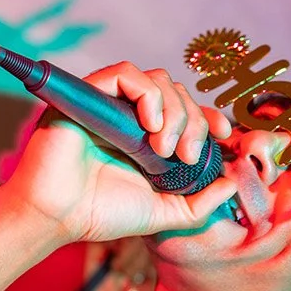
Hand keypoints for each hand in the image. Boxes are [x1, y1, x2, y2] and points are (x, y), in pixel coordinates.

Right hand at [1, 62, 236, 243]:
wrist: (58, 217)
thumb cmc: (101, 214)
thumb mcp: (163, 213)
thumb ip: (199, 204)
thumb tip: (232, 184)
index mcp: (144, 136)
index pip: (185, 109)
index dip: (209, 116)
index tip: (224, 135)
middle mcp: (127, 115)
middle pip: (176, 92)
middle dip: (192, 121)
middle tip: (186, 156)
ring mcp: (106, 103)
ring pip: (155, 79)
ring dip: (173, 109)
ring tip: (165, 147)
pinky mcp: (86, 95)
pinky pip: (124, 73)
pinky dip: (146, 93)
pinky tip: (151, 123)